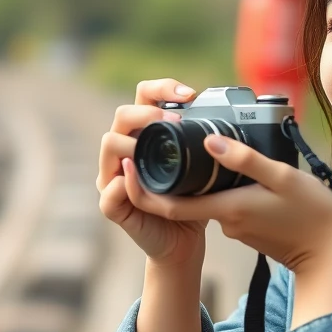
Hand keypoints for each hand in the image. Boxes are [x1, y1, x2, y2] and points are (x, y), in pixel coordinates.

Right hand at [97, 77, 206, 266]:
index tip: (190, 94)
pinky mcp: (112, 206)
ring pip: (109, 144)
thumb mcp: (203, 168)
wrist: (183, 243)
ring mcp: (114, 177)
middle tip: (175, 119)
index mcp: (145, 136)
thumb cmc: (192, 202)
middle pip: (122, 114)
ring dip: (133, 140)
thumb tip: (222, 118)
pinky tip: (137, 174)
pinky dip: (125, 182)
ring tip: (157, 145)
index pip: (143, 98)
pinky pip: (110, 190)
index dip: (162, 88)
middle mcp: (125, 152)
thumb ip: (204, 145)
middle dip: (148, 111)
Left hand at [120, 129, 331, 276]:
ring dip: (204, 179)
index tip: (131, 164)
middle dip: (173, 174)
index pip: (168, 205)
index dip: (143, 188)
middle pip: (186, 198)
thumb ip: (244, 159)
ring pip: (209, 198)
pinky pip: (228, 204)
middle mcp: (225, 221)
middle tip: (170, 139)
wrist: (330, 255)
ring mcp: (237, 227)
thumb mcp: (282, 177)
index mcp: (226, 209)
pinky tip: (241, 172)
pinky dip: (226, 188)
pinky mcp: (249, 229)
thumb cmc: (312, 214)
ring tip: (207, 148)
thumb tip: (209, 143)